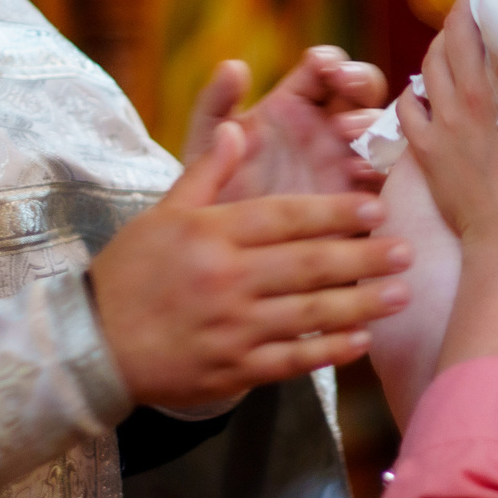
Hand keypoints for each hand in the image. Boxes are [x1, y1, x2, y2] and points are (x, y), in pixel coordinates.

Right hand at [87, 122, 412, 407]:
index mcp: (211, 235)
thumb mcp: (163, 215)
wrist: (92, 346)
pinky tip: (362, 341)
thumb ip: (208, 172)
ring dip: (361, 304)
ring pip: (310, 313)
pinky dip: (329, 351)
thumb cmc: (130, 273)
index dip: (336, 212)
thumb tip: (241, 126)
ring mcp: (231, 328)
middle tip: (406, 250)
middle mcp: (226, 280)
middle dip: (364, 256)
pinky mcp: (233, 370)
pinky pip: (292, 360)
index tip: (375, 207)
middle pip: (309, 264)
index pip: (286, 218)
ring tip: (401, 294)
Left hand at [185, 48, 388, 202]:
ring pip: (380, 131)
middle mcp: (329, 129)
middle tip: (343, 85)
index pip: (328, 69)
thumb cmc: (214, 188)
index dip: (330, 61)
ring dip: (372, 125)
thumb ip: (215, 103)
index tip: (319, 65)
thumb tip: (232, 65)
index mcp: (298, 104)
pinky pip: (384, 181)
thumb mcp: (207, 145)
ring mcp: (349, 163)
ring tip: (347, 133)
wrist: (224, 253)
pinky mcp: (359, 201)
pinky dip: (379, 171)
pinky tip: (357, 173)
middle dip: (360, 82)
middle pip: (365, 92)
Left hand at [402, 0, 497, 256]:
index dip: (471, 3)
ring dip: (437, 53)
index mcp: (488, 97)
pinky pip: (409, 112)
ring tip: (455, 43)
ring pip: (424, 74)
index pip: (470, 32)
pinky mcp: (426, 157)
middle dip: (455, 22)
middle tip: (472, 8)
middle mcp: (455, 107)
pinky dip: (418, 93)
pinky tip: (429, 91)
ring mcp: (436, 132)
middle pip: (443, 46)